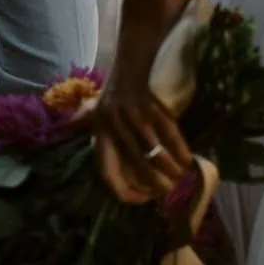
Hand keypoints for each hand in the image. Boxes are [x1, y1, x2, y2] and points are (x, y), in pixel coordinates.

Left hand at [91, 75, 193, 204]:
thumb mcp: (94, 112)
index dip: (122, 190)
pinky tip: (186, 159)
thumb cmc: (113, 94)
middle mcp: (116, 126)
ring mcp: (135, 116)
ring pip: (155, 151)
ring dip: (169, 168)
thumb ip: (85, 128)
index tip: (140, 199)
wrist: (130, 66)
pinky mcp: (152, 108)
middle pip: (137, 163)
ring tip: (179, 177)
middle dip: (154, 181)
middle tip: (167, 190)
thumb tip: (77, 141)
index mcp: (100, 132)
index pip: (107, 169)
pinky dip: (179, 149)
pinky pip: (169, 133)